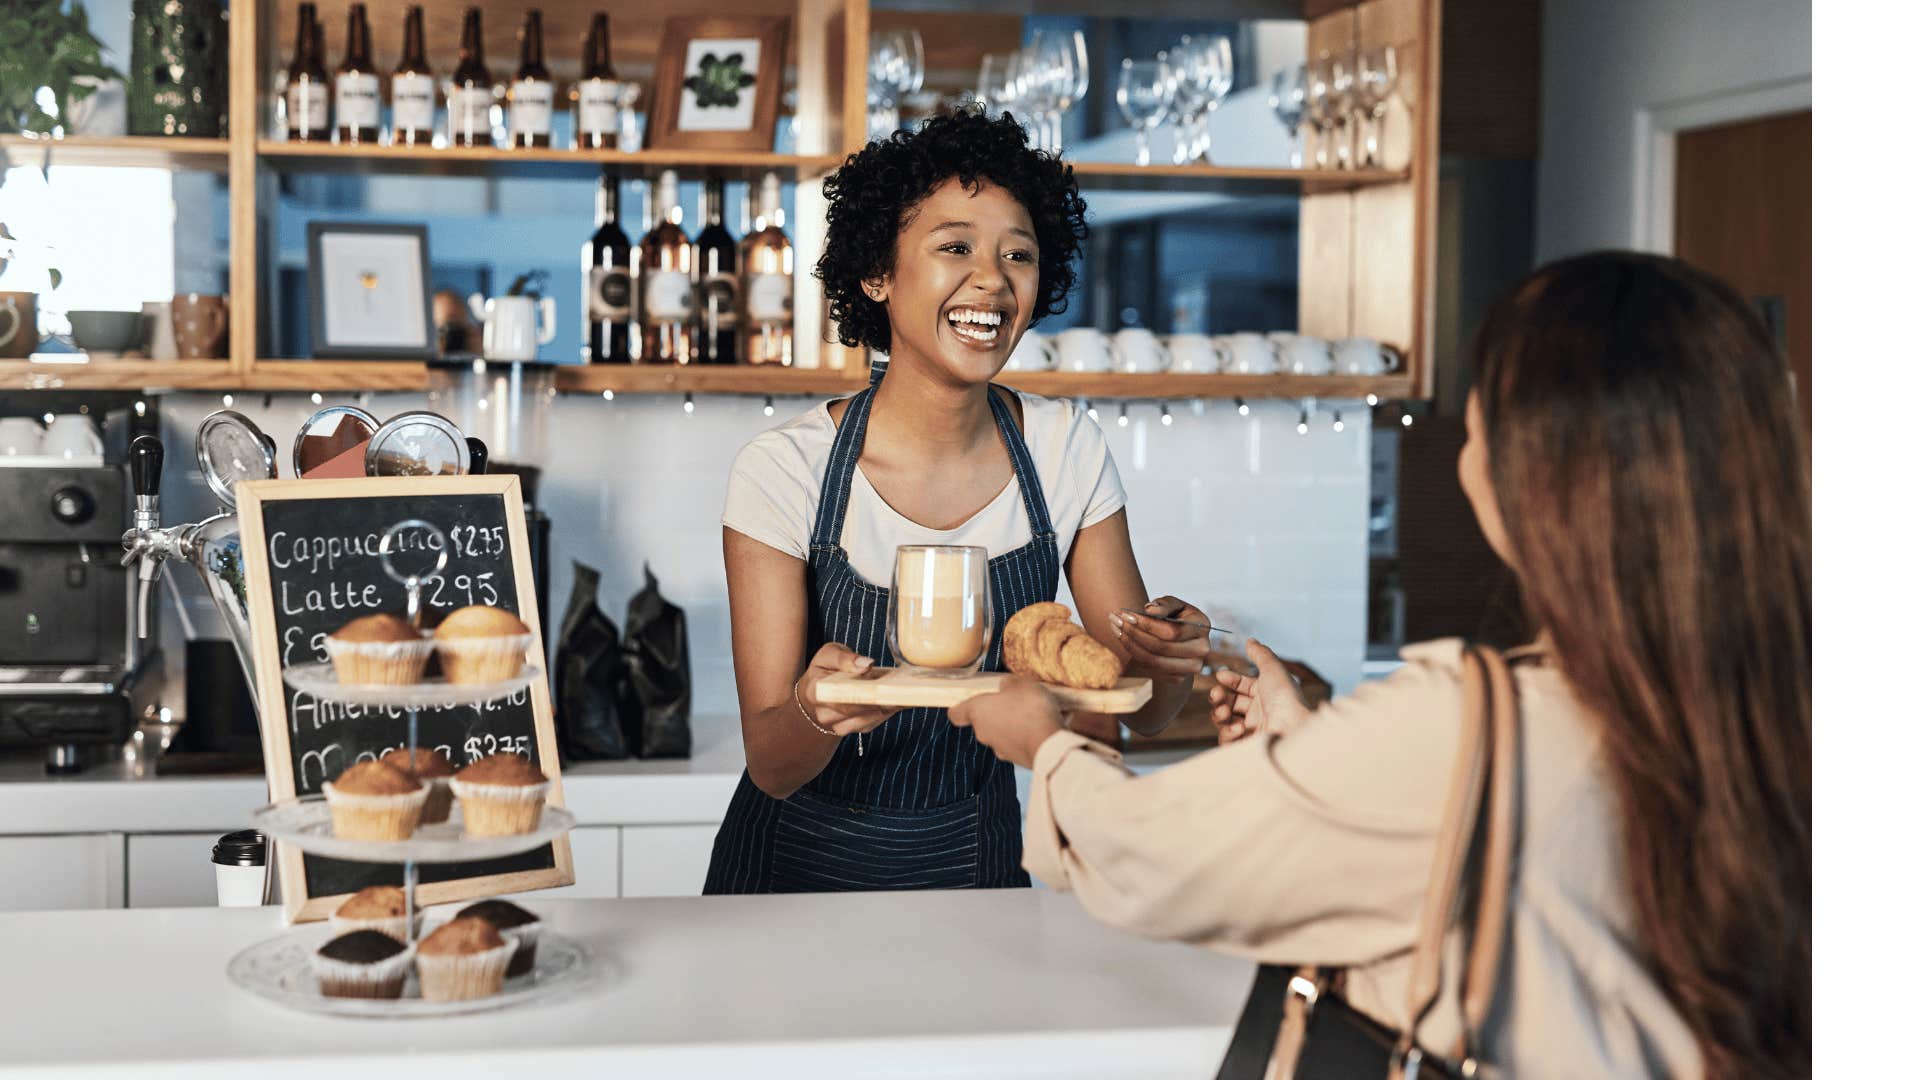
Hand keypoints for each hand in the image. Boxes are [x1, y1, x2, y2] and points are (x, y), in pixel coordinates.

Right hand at [798, 642, 899, 737]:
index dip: (859, 691)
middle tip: (904, 688)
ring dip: (889, 705)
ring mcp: (841, 726)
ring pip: (869, 718)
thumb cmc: (824, 671)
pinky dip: (890, 709)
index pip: (837, 694)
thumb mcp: (829, 654)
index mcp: (815, 691)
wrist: (816, 698)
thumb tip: (866, 664)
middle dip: (880, 699)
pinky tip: (904, 697)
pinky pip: (876, 720)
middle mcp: (826, 714)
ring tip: (909, 691)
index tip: (878, 685)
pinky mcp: (857, 729)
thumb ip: (844, 658)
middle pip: (856, 709)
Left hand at [949, 677, 1065, 769]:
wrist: (1048, 745)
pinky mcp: (1016, 759)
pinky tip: (1041, 729)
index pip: (956, 714)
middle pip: (983, 722)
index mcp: (978, 712)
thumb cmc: (1030, 710)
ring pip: (1001, 734)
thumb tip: (1006, 686)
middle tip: (1013, 701)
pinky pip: (1017, 744)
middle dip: (997, 712)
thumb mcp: (1021, 684)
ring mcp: (1000, 749)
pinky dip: (1025, 737)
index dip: (960, 707)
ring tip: (1033, 715)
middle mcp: (983, 733)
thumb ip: (1009, 683)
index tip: (966, 702)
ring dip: (1012, 726)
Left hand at [1106, 595, 1212, 681]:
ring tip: (1115, 629)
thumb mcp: (1174, 604)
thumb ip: (1164, 604)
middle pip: (1161, 648)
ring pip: (1153, 661)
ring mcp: (1191, 667)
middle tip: (1115, 620)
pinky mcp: (1178, 678)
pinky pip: (1151, 669)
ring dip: (1130, 645)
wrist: (1181, 639)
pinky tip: (1123, 640)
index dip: (1147, 625)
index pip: (1172, 631)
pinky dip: (1134, 654)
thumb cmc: (1176, 616)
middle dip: (1134, 633)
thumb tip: (1150, 611)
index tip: (1126, 614)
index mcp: (1202, 626)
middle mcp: (1201, 650)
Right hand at [1209, 639, 1312, 743]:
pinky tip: (1239, 728)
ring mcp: (1251, 729)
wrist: (1293, 730)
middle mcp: (1258, 711)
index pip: (1241, 685)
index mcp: (1265, 693)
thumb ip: (1260, 654)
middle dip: (1219, 696)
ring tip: (1225, 712)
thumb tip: (1251, 641)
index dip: (1230, 679)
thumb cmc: (1286, 700)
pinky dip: (1228, 731)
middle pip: (1229, 701)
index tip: (1221, 676)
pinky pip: (1226, 738)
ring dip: (1220, 713)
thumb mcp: (1273, 670)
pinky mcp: (1245, 745)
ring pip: (1223, 719)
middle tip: (1217, 694)